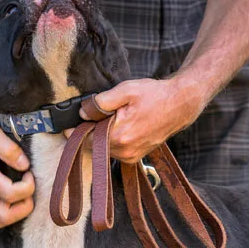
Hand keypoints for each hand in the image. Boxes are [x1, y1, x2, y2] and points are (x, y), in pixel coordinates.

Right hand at [0, 109, 34, 229]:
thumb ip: (9, 149)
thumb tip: (24, 166)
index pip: (11, 194)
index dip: (28, 186)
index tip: (29, 172)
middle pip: (4, 216)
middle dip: (23, 206)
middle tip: (27, 187)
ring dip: (12, 215)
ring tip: (19, 197)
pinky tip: (5, 201)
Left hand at [83, 77, 204, 162]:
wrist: (180, 104)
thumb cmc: (155, 95)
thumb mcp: (126, 90)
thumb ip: (101, 102)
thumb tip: (82, 112)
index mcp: (119, 135)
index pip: (86, 138)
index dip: (75, 130)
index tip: (68, 124)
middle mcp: (124, 150)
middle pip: (93, 145)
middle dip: (90, 131)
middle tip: (91, 116)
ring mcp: (130, 156)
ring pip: (103, 149)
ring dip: (101, 136)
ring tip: (112, 119)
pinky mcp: (135, 157)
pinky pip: (115, 151)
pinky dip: (112, 141)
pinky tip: (120, 127)